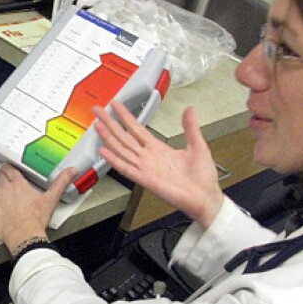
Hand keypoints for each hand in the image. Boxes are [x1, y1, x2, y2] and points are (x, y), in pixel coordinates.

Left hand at [0, 163, 76, 250]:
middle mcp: (4, 186)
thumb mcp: (51, 199)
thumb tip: (73, 170)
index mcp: (19, 183)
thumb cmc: (36, 218)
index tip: (9, 167)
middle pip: (0, 175)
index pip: (12, 171)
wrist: (23, 233)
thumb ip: (61, 183)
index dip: (10, 168)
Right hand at [94, 102, 222, 227]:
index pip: (137, 128)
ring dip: (108, 137)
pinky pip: (126, 168)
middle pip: (124, 136)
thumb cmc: (202, 177)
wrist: (205, 197)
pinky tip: (103, 151)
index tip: (116, 106)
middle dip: (110, 122)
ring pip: (121, 149)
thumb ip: (190, 128)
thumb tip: (190, 110)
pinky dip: (114, 160)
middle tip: (98, 111)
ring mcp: (145, 168)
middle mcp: (148, 157)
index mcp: (159, 148)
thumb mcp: (198, 146)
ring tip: (97, 125)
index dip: (126, 117)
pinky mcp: (145, 179)